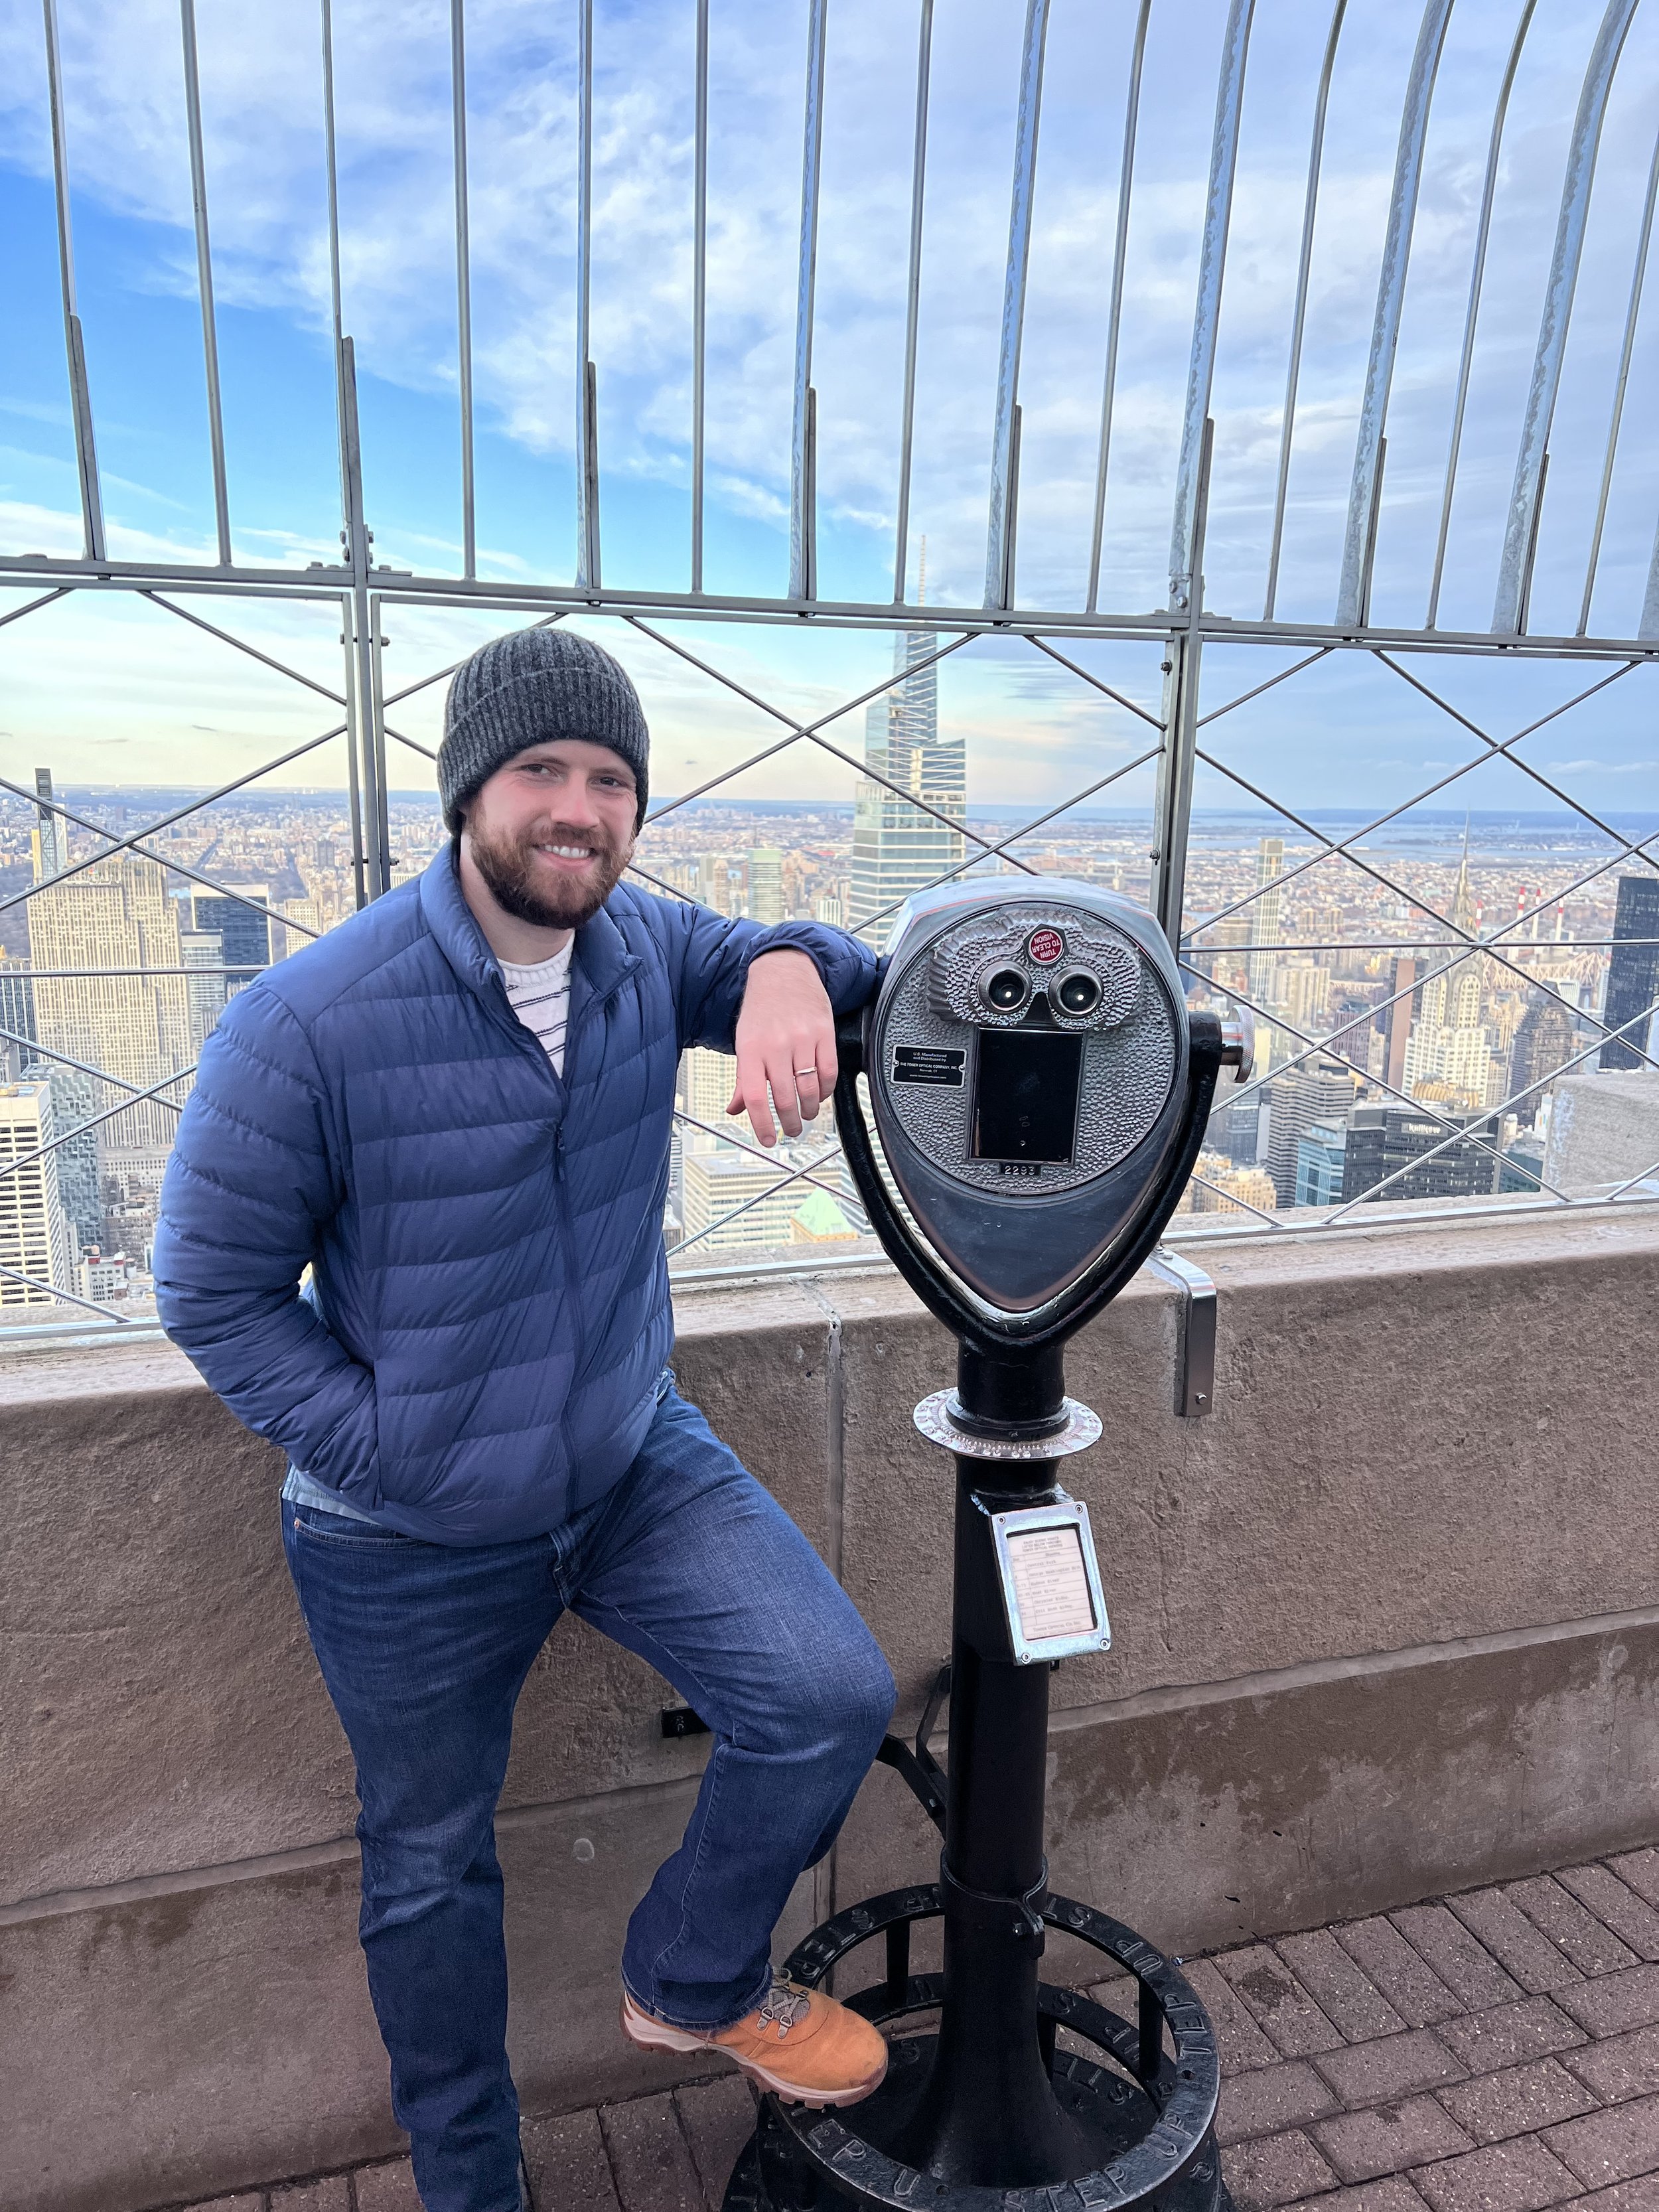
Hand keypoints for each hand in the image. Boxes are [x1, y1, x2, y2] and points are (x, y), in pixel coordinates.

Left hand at [729, 950, 836, 1146]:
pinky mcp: (825, 1033)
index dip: (762, 1125)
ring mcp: (802, 1039)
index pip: (755, 1097)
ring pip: (809, 1089)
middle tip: (790, 1130)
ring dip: (808, 1110)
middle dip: (789, 1122)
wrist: (784, 970)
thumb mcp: (744, 1040)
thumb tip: (736, 1108)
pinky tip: (820, 1094)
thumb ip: (743, 1078)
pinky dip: (826, 1090)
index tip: (768, 1139)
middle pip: (785, 1098)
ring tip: (805, 1115)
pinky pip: (829, 1072)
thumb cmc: (762, 1007)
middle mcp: (776, 1044)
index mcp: (751, 1048)